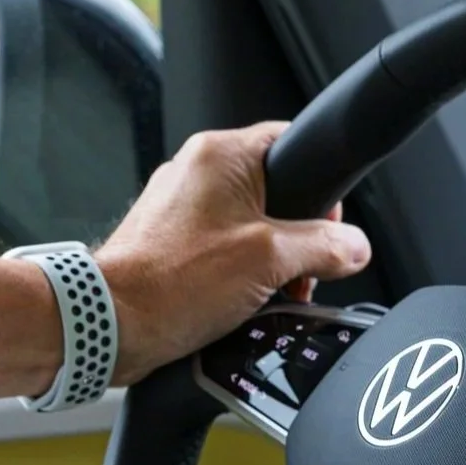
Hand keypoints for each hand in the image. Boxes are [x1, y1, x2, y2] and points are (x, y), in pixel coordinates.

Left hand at [93, 122, 371, 384]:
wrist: (111, 323)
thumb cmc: (171, 282)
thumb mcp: (273, 260)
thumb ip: (327, 247)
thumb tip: (355, 247)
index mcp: (221, 155)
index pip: (293, 142)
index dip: (323, 187)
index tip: (330, 224)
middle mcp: (196, 171)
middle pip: (278, 190)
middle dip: (300, 235)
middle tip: (300, 268)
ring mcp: (180, 204)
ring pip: (253, 222)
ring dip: (273, 259)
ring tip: (268, 290)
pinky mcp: (171, 237)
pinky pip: (225, 245)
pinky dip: (242, 271)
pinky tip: (243, 299)